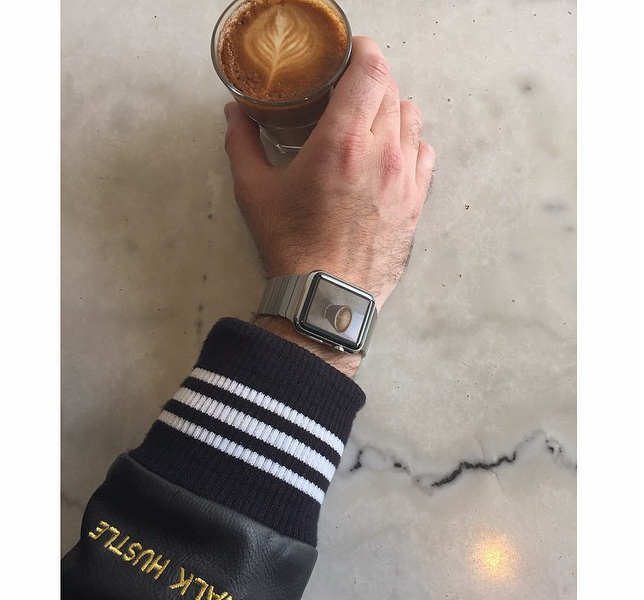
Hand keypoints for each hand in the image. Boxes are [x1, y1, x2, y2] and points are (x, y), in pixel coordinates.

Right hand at [224, 36, 435, 311]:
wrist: (327, 295)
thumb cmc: (291, 245)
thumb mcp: (255, 191)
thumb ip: (243, 142)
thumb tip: (235, 113)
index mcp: (341, 142)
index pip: (371, 69)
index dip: (362, 51)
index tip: (349, 53)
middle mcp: (381, 152)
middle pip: (390, 88)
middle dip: (369, 79)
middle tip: (347, 90)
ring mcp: (405, 177)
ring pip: (411, 117)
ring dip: (389, 109)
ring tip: (367, 122)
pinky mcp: (417, 200)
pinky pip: (424, 152)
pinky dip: (408, 142)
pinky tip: (388, 154)